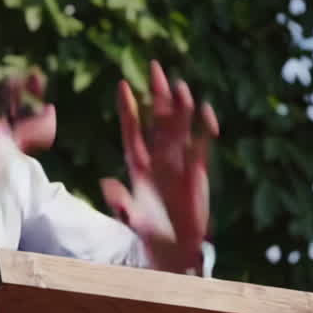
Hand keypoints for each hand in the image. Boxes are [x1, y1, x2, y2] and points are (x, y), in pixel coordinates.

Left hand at [100, 60, 218, 273]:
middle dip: (156, 94)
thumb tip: (106, 186)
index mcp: (138, 165)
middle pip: (157, 119)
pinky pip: (201, 143)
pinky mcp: (197, 169)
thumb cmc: (149, 234)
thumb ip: (122, 203)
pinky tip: (206, 113)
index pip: (132, 130)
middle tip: (154, 66)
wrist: (174, 247)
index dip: (128, 109)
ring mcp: (178, 161)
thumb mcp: (134, 219)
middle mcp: (158, 158)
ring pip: (179, 126)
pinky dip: (204, 128)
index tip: (123, 84)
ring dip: (181, 106)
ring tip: (180, 85)